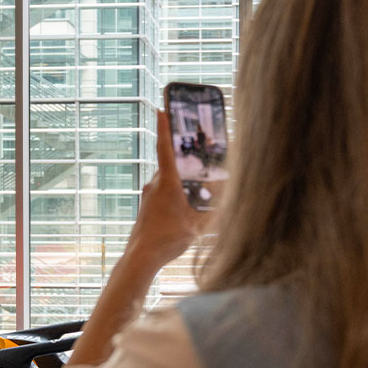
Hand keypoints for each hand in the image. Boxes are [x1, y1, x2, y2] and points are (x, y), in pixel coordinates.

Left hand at [123, 110, 208, 270]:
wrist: (141, 258)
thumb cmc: (167, 240)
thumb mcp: (197, 225)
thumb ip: (213, 209)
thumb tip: (226, 196)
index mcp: (167, 183)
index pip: (165, 148)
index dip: (164, 127)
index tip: (162, 109)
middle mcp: (155, 184)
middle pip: (172, 164)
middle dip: (184, 157)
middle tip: (198, 150)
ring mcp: (149, 195)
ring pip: (168, 180)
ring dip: (181, 180)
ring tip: (198, 187)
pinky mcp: (147, 206)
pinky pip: (163, 193)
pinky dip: (175, 193)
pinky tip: (185, 207)